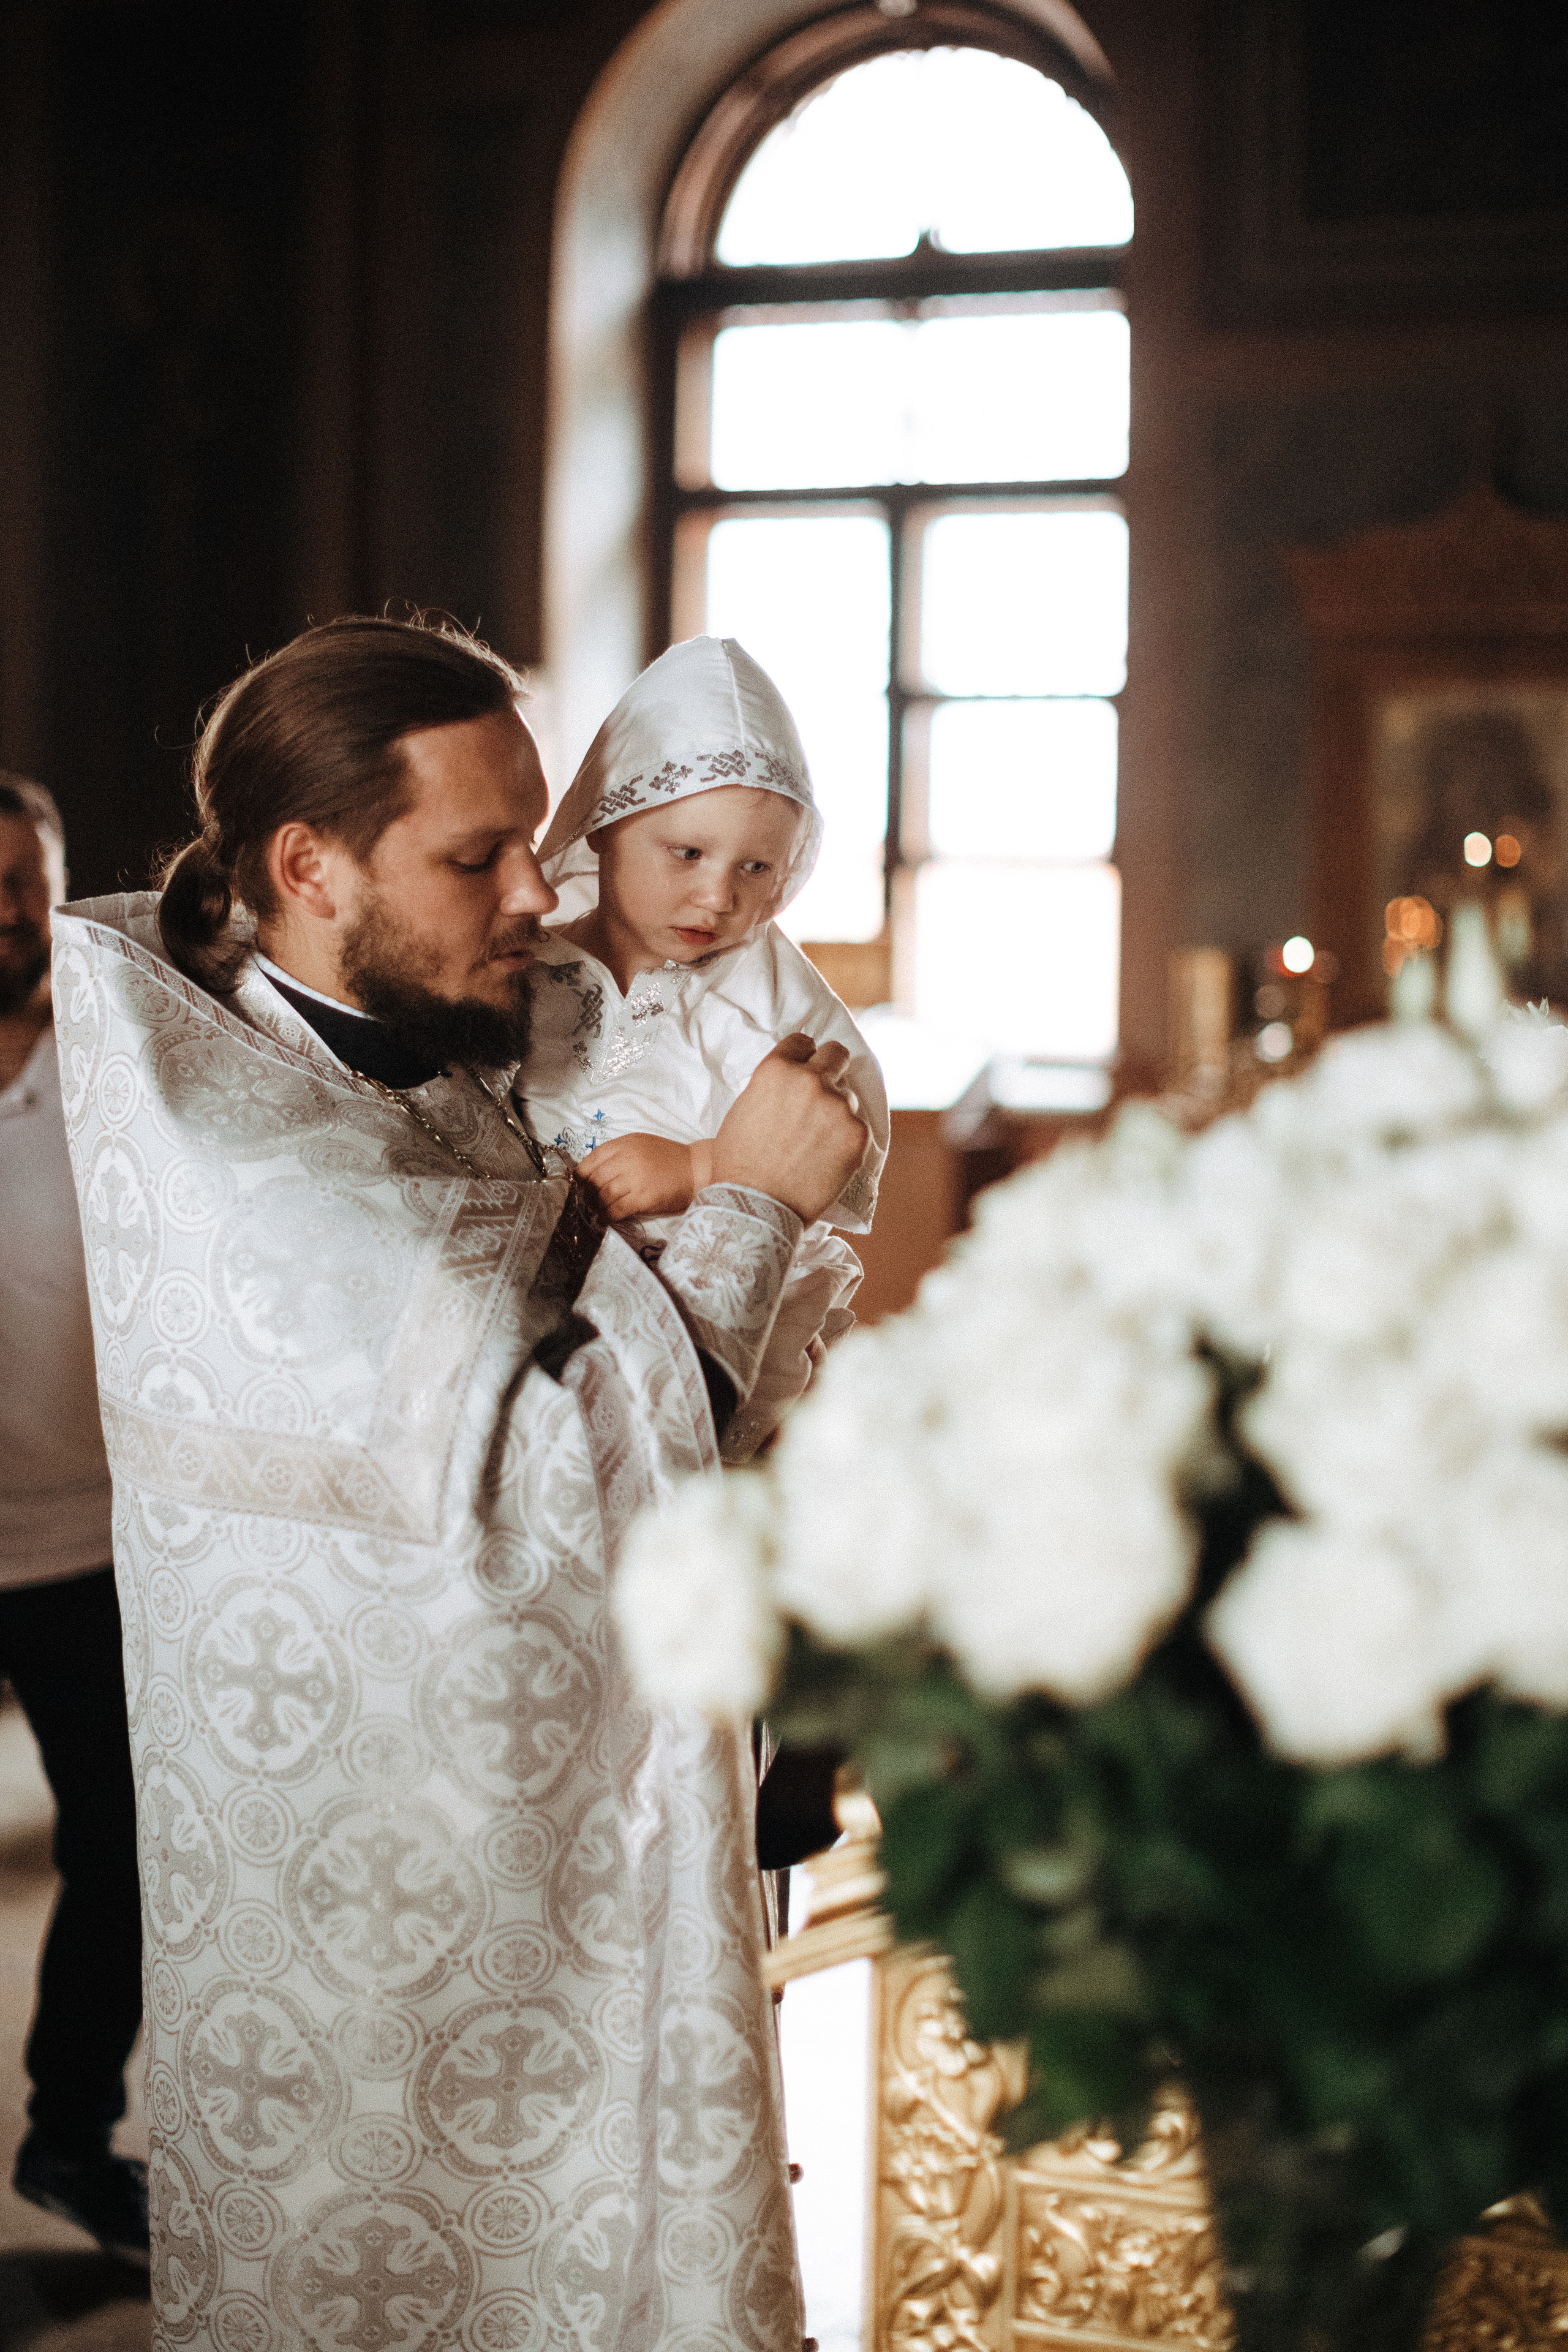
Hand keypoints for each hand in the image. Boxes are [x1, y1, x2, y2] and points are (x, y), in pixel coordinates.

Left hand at [576, 1133, 705, 1218]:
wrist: (697, 1169)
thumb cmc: (669, 1159)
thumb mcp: (642, 1145)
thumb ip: (619, 1154)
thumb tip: (594, 1173)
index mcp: (625, 1144)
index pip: (592, 1159)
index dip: (582, 1175)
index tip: (581, 1184)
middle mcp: (628, 1159)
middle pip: (595, 1179)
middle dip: (588, 1193)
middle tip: (589, 1201)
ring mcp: (636, 1179)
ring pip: (604, 1195)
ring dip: (597, 1206)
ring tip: (597, 1211)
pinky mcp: (644, 1198)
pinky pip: (617, 1209)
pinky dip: (607, 1216)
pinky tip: (606, 1219)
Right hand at [710, 1034, 868, 1224]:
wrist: (755, 1206)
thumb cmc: (739, 1163)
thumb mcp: (745, 1108)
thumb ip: (773, 1086)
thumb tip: (793, 1081)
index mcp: (778, 1069)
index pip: (803, 1042)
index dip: (803, 1056)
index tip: (805, 1067)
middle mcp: (811, 1080)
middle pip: (836, 1054)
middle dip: (830, 1068)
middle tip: (824, 1090)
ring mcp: (838, 1107)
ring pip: (847, 1096)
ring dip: (836, 1111)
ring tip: (816, 1141)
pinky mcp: (858, 1134)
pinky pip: (857, 1127)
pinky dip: (846, 1139)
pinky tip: (828, 1156)